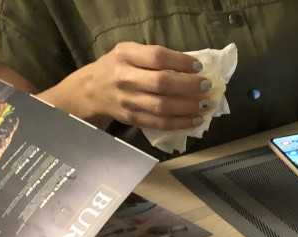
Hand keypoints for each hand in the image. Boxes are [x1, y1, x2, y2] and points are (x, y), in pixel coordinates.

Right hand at [44, 42, 212, 130]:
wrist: (91, 91)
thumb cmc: (116, 67)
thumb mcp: (128, 52)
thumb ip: (153, 56)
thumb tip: (190, 66)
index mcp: (125, 56)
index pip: (157, 57)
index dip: (180, 62)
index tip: (198, 66)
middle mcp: (125, 78)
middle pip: (161, 83)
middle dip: (188, 86)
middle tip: (206, 86)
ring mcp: (128, 101)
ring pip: (162, 107)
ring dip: (188, 107)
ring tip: (205, 105)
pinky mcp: (133, 118)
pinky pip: (160, 123)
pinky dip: (180, 123)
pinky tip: (195, 120)